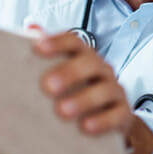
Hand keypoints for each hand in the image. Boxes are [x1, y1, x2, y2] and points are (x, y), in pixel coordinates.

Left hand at [32, 32, 152, 153]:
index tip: (37, 47)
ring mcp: (114, 90)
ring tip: (62, 111)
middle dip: (70, 73)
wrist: (110, 117)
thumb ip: (45, 53)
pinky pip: (117, 114)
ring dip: (84, 99)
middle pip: (90, 63)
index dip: (57, 42)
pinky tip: (86, 127)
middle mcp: (101, 69)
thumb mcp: (61, 72)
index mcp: (83, 57)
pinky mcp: (123, 114)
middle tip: (48, 86)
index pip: (74, 42)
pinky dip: (102, 120)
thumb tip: (30, 26)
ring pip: (105, 90)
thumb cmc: (78, 90)